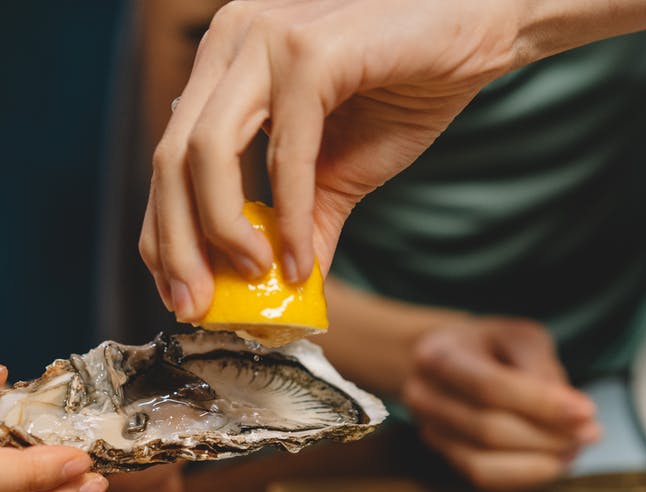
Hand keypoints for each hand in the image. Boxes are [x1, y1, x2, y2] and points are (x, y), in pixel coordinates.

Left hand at [140, 0, 521, 319]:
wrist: (483, 31)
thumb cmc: (409, 85)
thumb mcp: (340, 171)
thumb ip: (304, 223)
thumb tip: (284, 293)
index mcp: (224, 64)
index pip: (166, 158)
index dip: (161, 233)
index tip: (179, 294)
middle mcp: (232, 40)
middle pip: (169, 157)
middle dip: (176, 245)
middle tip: (195, 307)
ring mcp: (268, 39)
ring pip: (207, 150)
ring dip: (220, 230)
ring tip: (252, 279)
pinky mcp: (312, 51)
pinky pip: (285, 152)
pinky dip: (291, 216)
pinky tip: (301, 259)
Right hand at [400, 318, 600, 491]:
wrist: (448, 359)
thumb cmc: (489, 346)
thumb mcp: (519, 337)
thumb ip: (542, 369)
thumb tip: (572, 413)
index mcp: (440, 355)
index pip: (490, 387)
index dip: (541, 404)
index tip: (586, 412)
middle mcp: (424, 395)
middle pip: (489, 430)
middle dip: (547, 437)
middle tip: (590, 433)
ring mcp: (429, 429)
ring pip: (484, 463)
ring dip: (539, 462)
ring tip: (574, 449)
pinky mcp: (444, 455)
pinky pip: (484, 479)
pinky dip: (524, 477)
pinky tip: (552, 462)